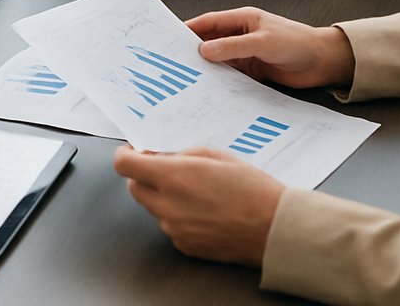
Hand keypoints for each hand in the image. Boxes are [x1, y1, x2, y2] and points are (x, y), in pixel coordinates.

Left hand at [113, 145, 284, 266]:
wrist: (275, 228)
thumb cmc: (252, 190)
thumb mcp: (215, 155)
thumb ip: (180, 154)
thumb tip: (160, 156)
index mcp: (172, 177)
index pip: (124, 165)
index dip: (127, 156)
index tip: (134, 153)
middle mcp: (167, 205)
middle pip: (134, 187)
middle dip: (145, 176)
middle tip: (167, 171)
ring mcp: (174, 229)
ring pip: (153, 208)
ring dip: (164, 197)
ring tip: (198, 193)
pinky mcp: (184, 246)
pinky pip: (170, 226)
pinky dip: (179, 217)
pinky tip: (204, 212)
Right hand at [188, 7, 356, 88]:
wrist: (325, 62)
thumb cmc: (299, 43)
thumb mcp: (263, 42)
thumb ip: (234, 46)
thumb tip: (205, 50)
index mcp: (242, 19)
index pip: (209, 22)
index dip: (189, 29)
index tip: (170, 38)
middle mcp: (241, 35)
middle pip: (210, 41)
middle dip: (193, 50)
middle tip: (174, 60)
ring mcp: (246, 53)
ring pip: (219, 59)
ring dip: (207, 67)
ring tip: (189, 77)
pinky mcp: (253, 70)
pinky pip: (230, 74)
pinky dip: (220, 80)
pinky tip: (211, 87)